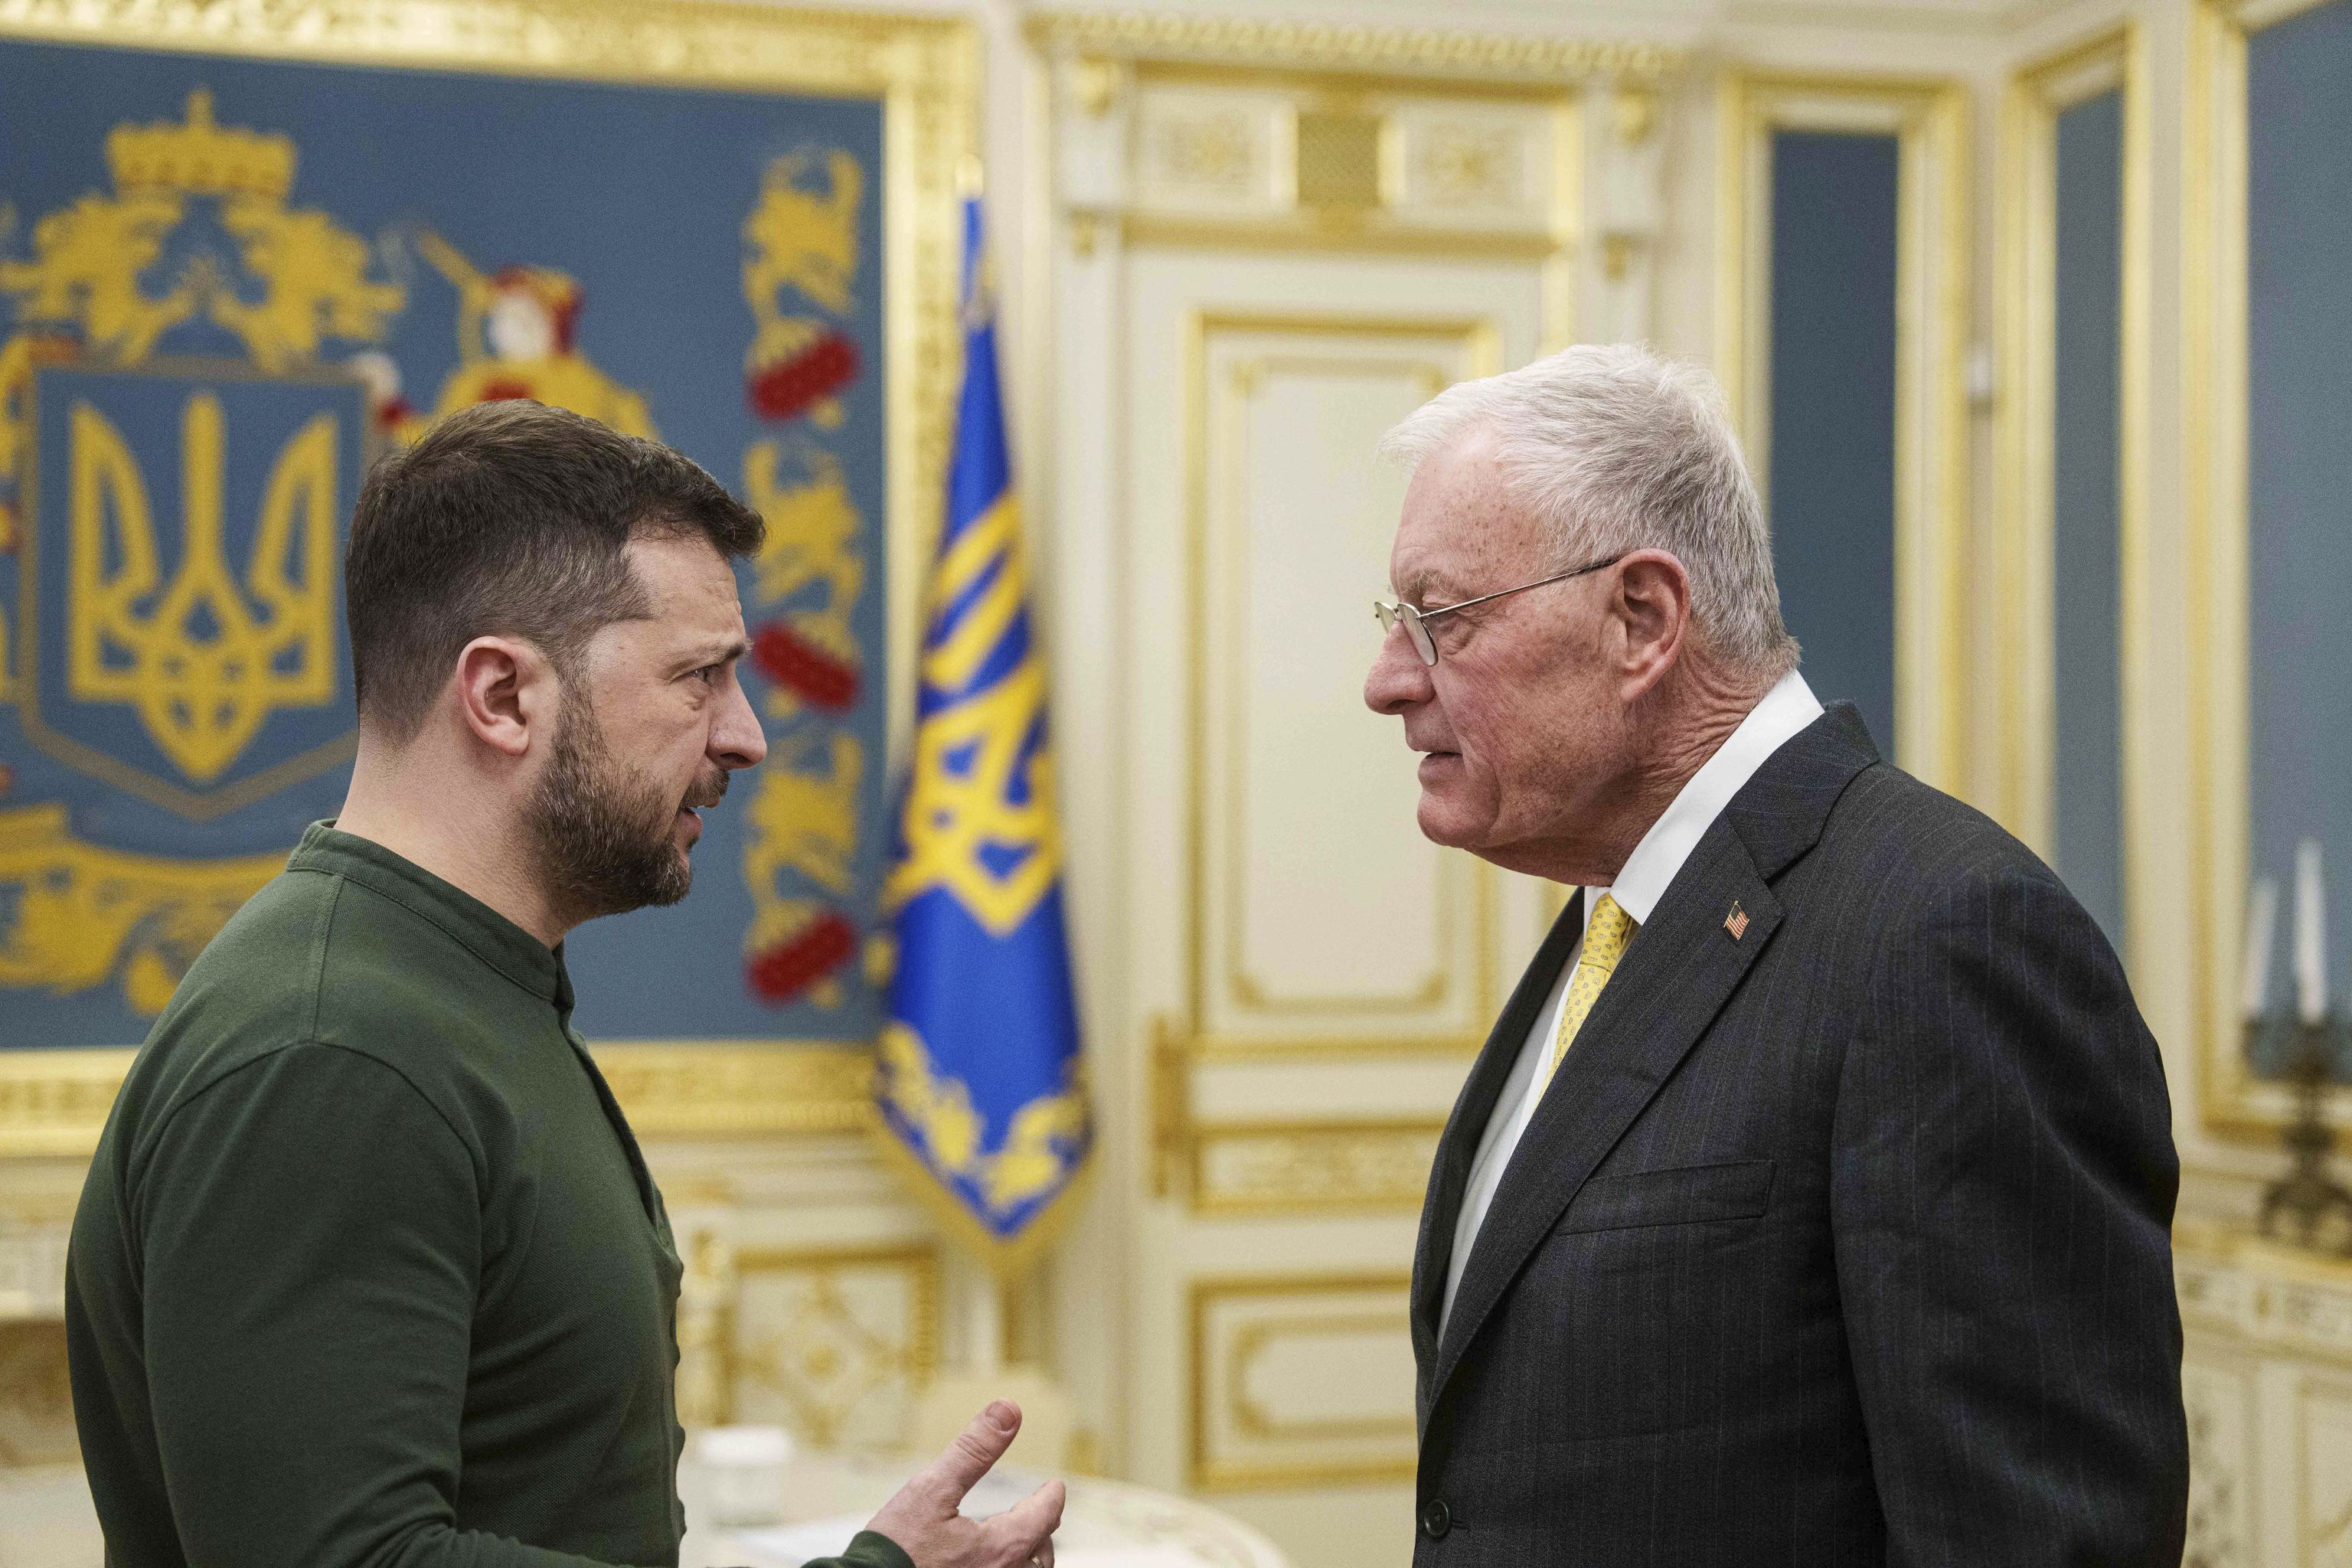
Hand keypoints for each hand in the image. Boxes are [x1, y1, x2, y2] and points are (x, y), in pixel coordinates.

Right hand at [863, 1400, 1065, 1567]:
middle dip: (1043, 1526)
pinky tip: (990, 1561)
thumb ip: (974, 1450)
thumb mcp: (931, 1489)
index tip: (1055, 1487)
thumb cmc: (896, 1549)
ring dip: (1030, 1553)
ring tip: (1022, 1538)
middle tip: (1039, 1510)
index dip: (1052, 1496)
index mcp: (1003, 1547)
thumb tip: (1009, 1409)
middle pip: (1042, 1550)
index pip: (1046, 1516)